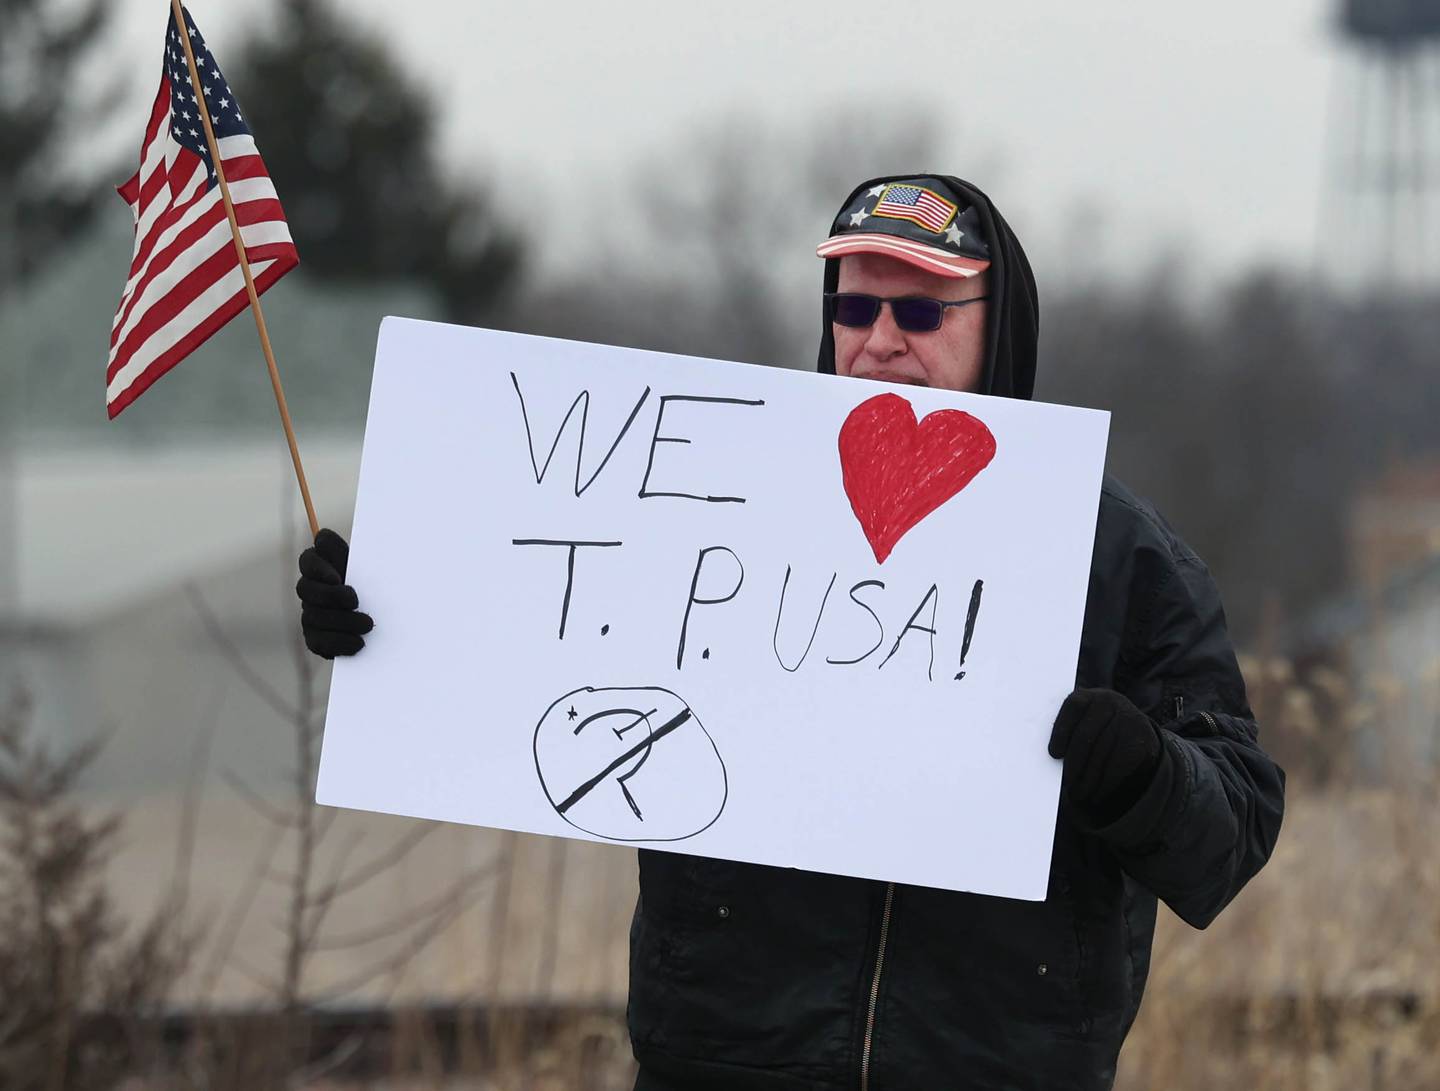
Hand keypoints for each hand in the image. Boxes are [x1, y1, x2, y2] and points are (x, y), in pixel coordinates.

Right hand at [296, 528, 372, 658]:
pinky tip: (359, 643)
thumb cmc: (375, 583)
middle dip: (331, 596)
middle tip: (355, 601)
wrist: (388, 616)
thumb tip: (322, 536)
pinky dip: (340, 643)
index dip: (318, 568)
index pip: (308, 560)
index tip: (338, 577)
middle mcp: (311, 590)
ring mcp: (311, 615)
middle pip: (306, 589)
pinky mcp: (316, 638)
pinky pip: (319, 642)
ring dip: (342, 621)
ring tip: (368, 625)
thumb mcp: (368, 564)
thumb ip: (346, 551)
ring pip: (313, 617)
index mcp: (322, 567)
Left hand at [1048, 688, 1161, 819]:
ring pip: (1102, 754)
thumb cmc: (1093, 729)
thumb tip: (1051, 760)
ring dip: (1088, 779)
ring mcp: (1128, 718)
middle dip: (1074, 763)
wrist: (1132, 728)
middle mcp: (1109, 701)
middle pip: (1086, 735)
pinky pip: (1120, 765)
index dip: (1061, 731)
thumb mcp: (1082, 722)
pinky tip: (1097, 794)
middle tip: (1067, 784)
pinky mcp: (1141, 737)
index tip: (1054, 754)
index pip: (1073, 707)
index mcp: (1088, 696)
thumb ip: (1067, 733)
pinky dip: (1106, 784)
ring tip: (1079, 795)